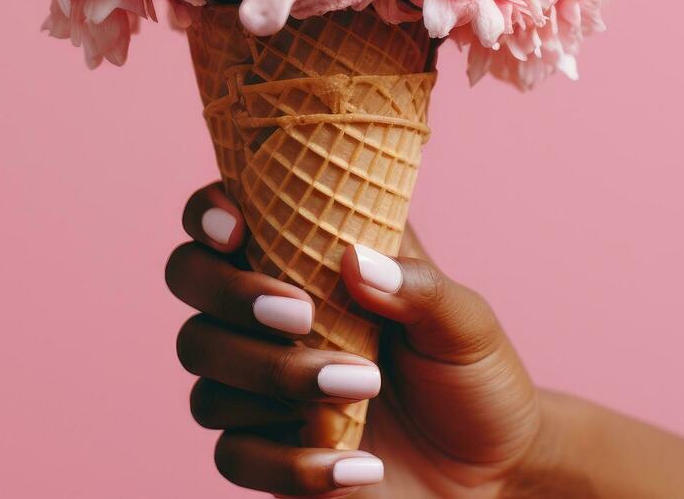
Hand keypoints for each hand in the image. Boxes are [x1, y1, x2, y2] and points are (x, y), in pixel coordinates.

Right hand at [168, 183, 552, 496]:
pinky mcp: (263, 453)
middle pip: (188, 282)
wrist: (495, 470)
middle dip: (231, 296)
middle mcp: (262, 319)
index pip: (220, 220)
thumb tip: (355, 261)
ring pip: (204, 372)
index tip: (236, 228)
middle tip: (301, 316)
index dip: (207, 213)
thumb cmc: (473, 379)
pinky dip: (290, 463)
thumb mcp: (465, 324)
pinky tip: (356, 466)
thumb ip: (418, 286)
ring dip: (275, 380)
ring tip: (361, 390)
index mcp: (302, 263)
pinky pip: (233, 456)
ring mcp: (255, 387)